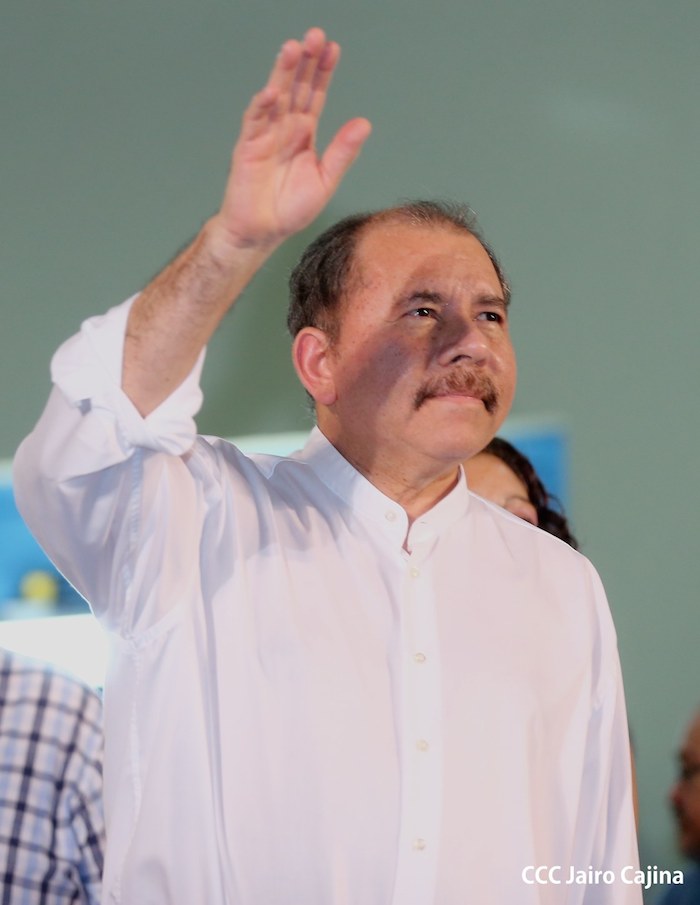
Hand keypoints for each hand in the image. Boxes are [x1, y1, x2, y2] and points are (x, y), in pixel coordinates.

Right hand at [213, 28, 371, 251]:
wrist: (263, 233)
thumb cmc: (290, 210)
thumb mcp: (325, 180)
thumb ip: (342, 152)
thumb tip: (364, 124)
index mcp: (304, 134)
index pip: (314, 95)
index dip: (323, 72)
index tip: (333, 48)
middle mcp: (284, 129)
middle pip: (295, 88)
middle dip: (304, 62)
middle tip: (314, 36)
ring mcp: (265, 136)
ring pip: (275, 97)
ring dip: (282, 73)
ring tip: (292, 48)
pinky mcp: (247, 149)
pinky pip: (254, 123)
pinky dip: (261, 107)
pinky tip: (271, 92)